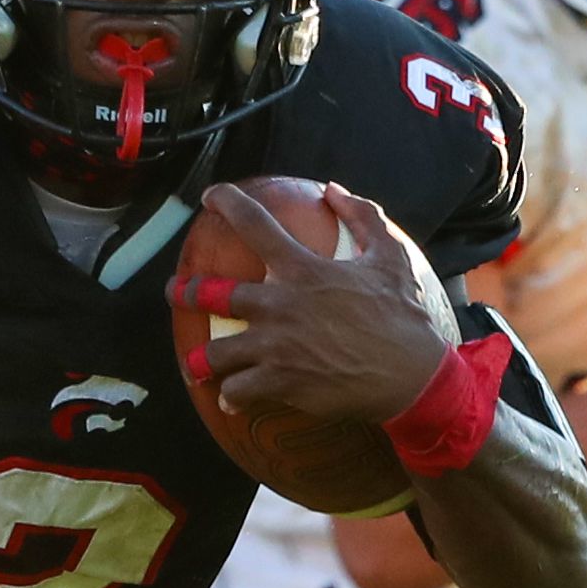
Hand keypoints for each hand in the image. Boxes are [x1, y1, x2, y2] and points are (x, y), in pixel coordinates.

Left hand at [193, 183, 455, 426]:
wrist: (411, 376)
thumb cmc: (403, 316)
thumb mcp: (390, 256)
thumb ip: (362, 216)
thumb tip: (332, 189)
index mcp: (303, 269)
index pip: (254, 225)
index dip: (227, 205)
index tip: (210, 197)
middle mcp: (280, 305)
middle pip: (214, 295)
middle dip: (187, 292)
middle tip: (175, 292)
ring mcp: (276, 347)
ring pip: (218, 352)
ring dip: (203, 359)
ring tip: (197, 364)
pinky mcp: (281, 383)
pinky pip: (238, 390)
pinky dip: (231, 395)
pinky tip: (229, 398)